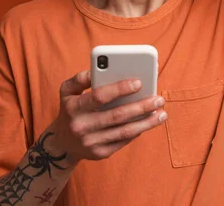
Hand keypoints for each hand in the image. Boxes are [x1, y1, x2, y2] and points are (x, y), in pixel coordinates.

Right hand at [48, 70, 166, 164]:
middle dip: (141, 107)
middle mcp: (82, 126)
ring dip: (146, 122)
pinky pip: (123, 141)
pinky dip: (138, 131)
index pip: (99, 96)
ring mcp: (91, 142)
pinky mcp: (100, 153)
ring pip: (124, 131)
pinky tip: (148, 123)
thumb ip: (80, 78)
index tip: (139, 82)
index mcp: (74, 107)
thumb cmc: (70, 110)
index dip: (120, 89)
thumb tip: (97, 70)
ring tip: (162, 113)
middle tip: (158, 99)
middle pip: (117, 115)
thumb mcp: (66, 91)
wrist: (62, 143)